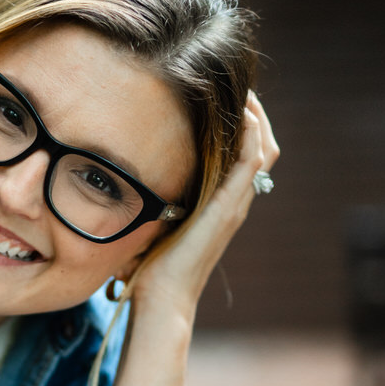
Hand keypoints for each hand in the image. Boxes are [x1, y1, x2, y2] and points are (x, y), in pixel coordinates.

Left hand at [129, 92, 279, 318]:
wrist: (161, 297)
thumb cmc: (150, 269)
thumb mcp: (153, 222)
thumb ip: (153, 198)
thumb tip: (121, 178)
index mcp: (220, 204)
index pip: (244, 155)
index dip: (240, 125)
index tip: (222, 99)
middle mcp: (234, 202)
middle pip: (262, 146)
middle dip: (253, 114)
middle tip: (236, 88)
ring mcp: (235, 205)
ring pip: (263, 149)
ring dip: (254, 117)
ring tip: (241, 92)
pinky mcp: (228, 208)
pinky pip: (252, 162)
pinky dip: (250, 134)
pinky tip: (241, 114)